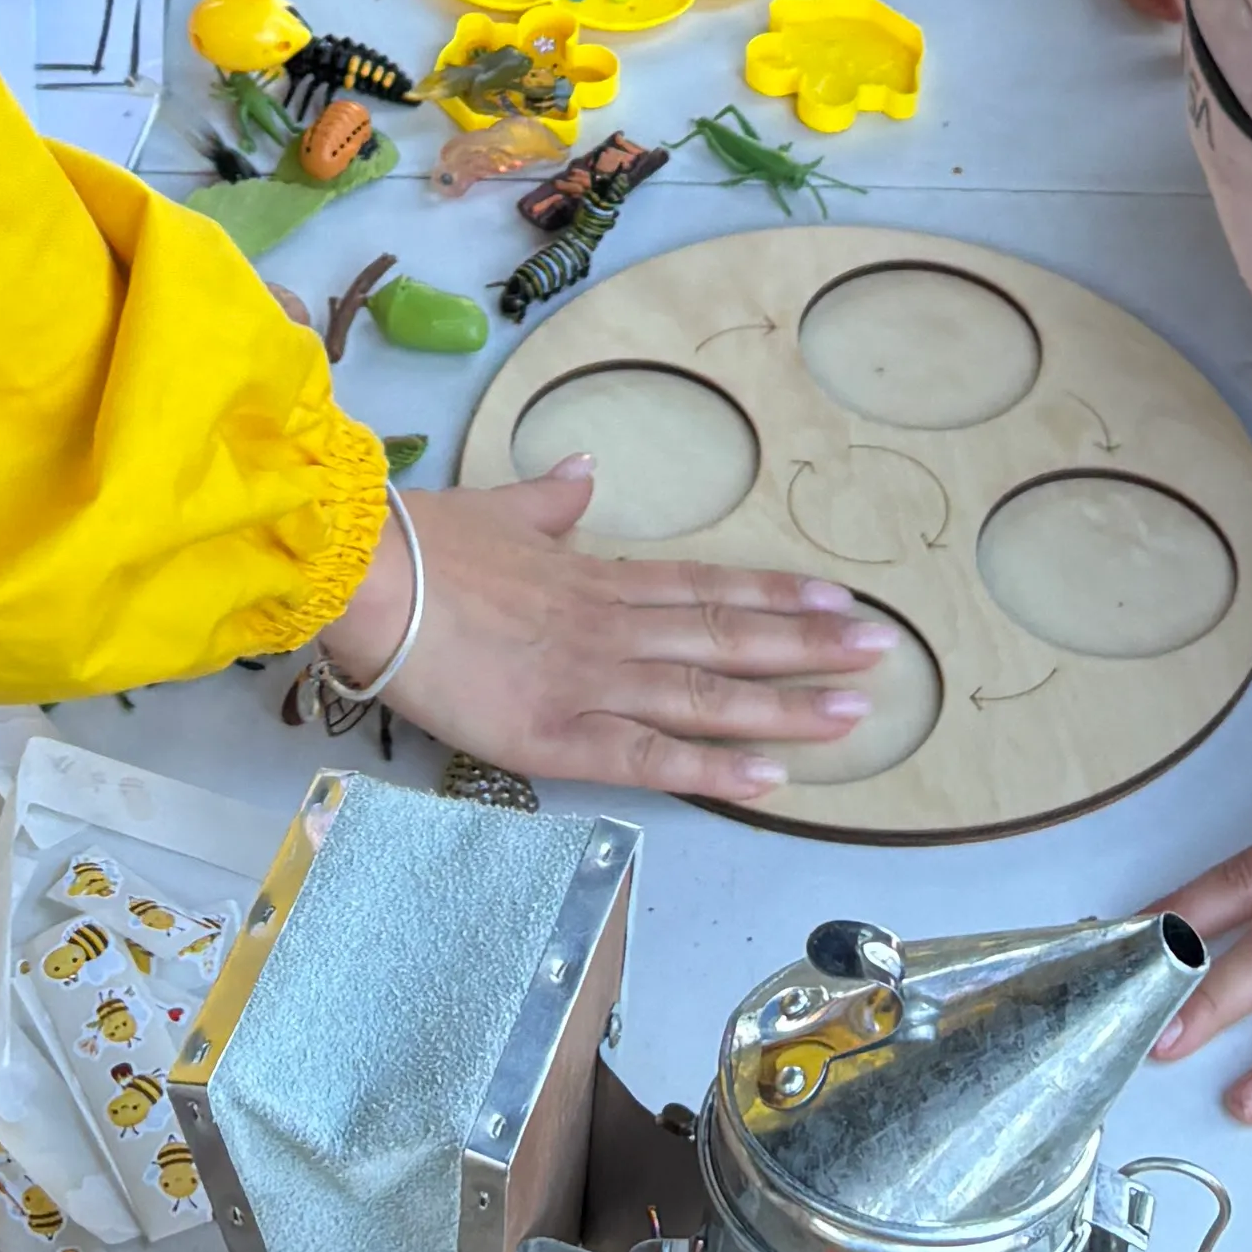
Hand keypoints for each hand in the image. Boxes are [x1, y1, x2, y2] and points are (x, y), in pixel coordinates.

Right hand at [322, 467, 899, 795]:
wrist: (368, 578)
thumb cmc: (422, 544)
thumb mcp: (498, 511)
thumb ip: (551, 501)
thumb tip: (586, 470)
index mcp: (596, 580)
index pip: (705, 587)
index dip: (774, 597)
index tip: (836, 599)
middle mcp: (611, 629)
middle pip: (725, 639)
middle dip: (808, 648)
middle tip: (883, 651)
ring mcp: (591, 682)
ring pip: (705, 697)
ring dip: (784, 707)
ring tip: (855, 715)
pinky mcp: (558, 736)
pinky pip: (650, 757)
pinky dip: (712, 768)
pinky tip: (770, 781)